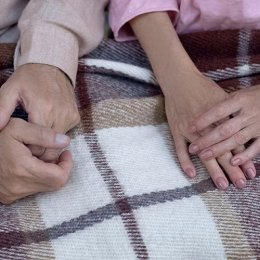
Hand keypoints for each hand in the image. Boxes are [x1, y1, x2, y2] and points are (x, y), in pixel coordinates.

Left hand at [0, 64, 79, 161]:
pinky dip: (56, 134)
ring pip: (59, 143)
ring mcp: (70, 116)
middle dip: (40, 149)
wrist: (52, 67)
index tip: (22, 145)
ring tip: (38, 135)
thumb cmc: (29, 79)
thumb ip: (2, 110)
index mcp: (43, 109)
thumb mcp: (10, 90)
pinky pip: (65, 133)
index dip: (28, 148)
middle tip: (29, 143)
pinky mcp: (75, 116)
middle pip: (51, 147)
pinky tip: (48, 125)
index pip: (37, 144)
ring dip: (48, 143)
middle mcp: (60, 114)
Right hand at [0, 118, 72, 203]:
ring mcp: (12, 194)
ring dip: (50, 173)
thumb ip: (44, 134)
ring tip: (43, 157)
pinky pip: (32, 189)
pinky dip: (38, 178)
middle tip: (58, 154)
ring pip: (44, 187)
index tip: (66, 153)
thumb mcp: (19, 128)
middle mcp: (18, 186)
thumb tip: (66, 142)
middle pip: (54, 184)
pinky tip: (33, 165)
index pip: (59, 177)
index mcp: (23, 169)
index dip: (67, 165)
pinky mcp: (8, 196)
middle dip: (60, 168)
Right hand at [164, 71, 253, 188]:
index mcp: (219, 118)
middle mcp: (206, 126)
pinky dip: (185, 162)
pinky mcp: (176, 130)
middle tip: (241, 184)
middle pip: (222, 151)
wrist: (180, 80)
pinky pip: (179, 149)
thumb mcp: (221, 97)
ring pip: (203, 154)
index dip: (243, 158)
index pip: (234, 142)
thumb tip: (241, 125)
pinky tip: (192, 175)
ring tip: (222, 184)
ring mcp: (189, 130)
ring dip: (213, 170)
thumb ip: (230, 113)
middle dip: (232, 169)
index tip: (250, 173)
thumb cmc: (201, 87)